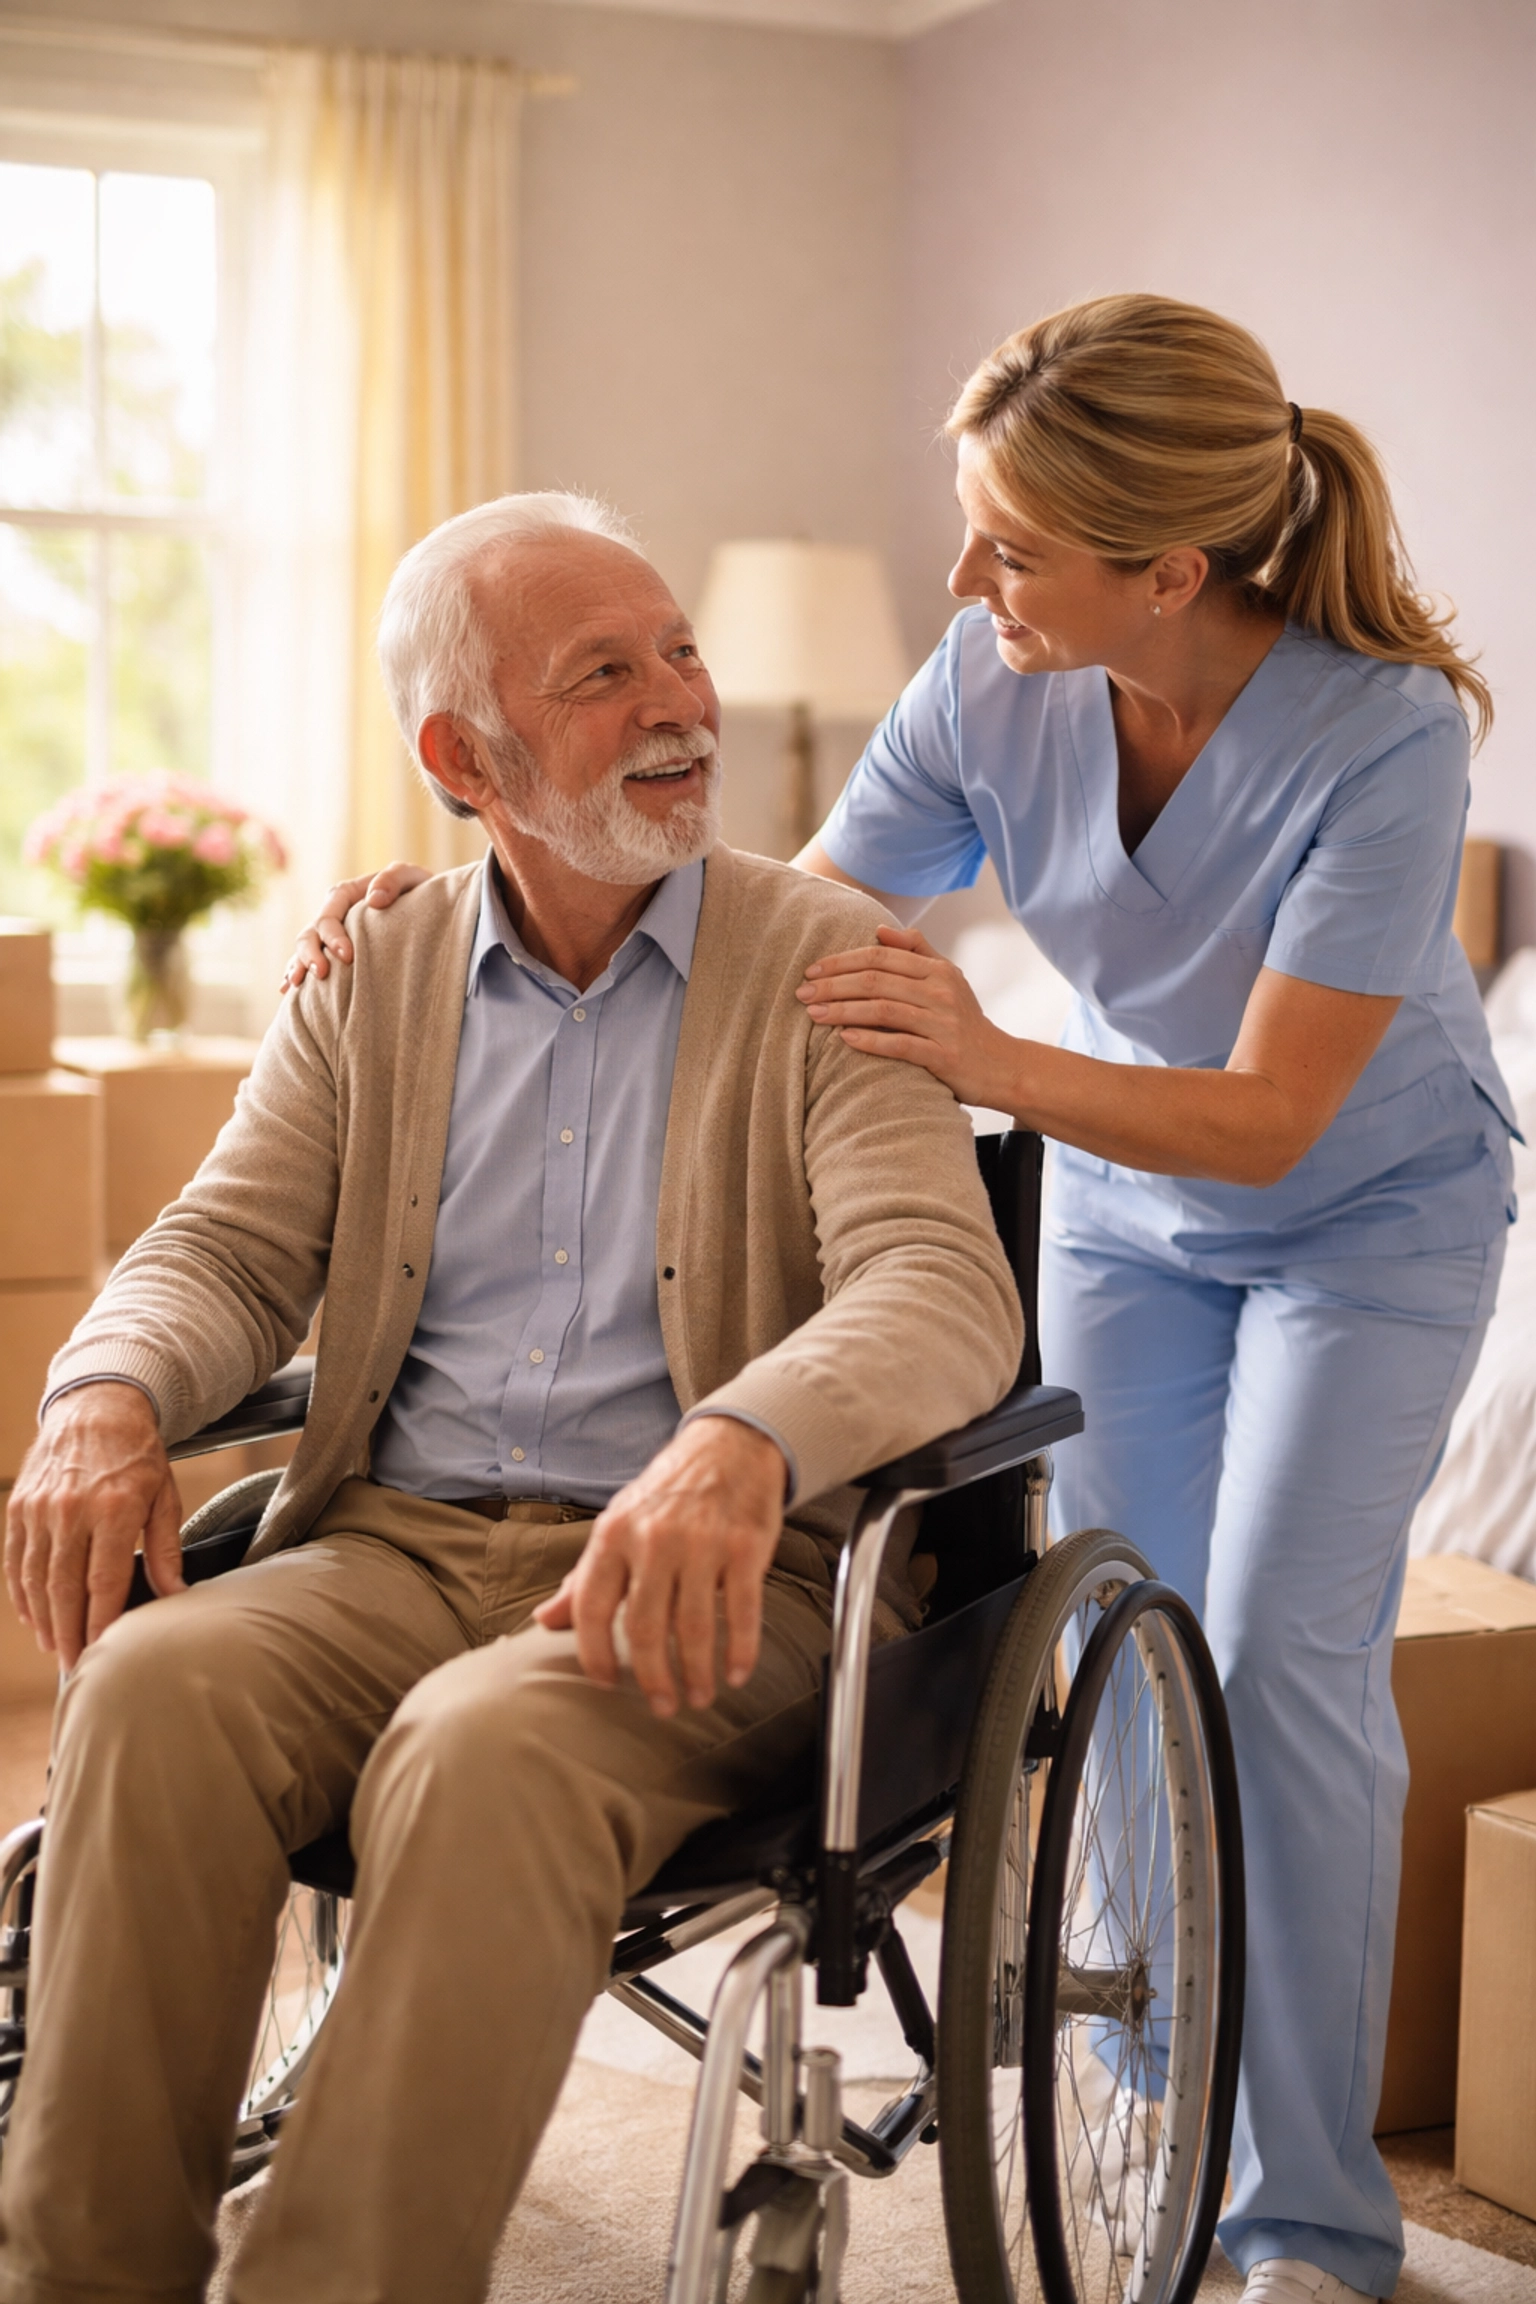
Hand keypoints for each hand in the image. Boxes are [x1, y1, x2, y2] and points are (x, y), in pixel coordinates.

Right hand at [5, 1384, 183, 1671]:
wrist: (96, 1406)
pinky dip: (22, 1593)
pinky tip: (33, 1616)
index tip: (105, 1649)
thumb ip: (166, 1548)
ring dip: (44, 1619)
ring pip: (36, 1578)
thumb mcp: (165, 1495)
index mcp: (113, 1508)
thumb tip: (176, 1595)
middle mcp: (71, 1510)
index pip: (104, 1580)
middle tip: (77, 1664)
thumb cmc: (137, 1454)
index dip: (102, 1621)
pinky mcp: (19, 1507)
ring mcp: (40, 1509)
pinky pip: (15, 1560)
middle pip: (64, 1588)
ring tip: (56, 1646)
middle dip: (70, 1632)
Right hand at [280, 862, 431, 990]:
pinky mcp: (333, 953)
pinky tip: (290, 992)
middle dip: (310, 954)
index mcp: (347, 895)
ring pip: (304, 949)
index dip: (333, 935)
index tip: (347, 956)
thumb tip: (374, 900)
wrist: (429, 911)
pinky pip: (308, 963)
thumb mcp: (414, 878)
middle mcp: (334, 915)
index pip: (330, 913)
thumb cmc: (422, 893)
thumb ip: (394, 879)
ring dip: (298, 965)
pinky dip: (295, 973)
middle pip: (310, 933)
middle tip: (322, 974)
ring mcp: (331, 935)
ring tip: (298, 985)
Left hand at [533, 1418, 786, 1717]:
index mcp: (613, 1535)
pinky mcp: (745, 1547)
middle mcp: (654, 1539)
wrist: (729, 1447)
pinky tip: (736, 1674)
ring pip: (694, 1627)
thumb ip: (583, 1577)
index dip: (594, 1654)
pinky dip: (740, 1650)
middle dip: (653, 1678)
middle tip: (662, 1707)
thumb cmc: (666, 1494)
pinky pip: (743, 1611)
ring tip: (699, 1698)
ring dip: (697, 1673)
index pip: (591, 1607)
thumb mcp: (617, 1524)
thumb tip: (544, 1621)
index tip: (607, 1684)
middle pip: (645, 1628)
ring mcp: (703, 1543)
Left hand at [796, 923, 1015, 1108]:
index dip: (842, 961)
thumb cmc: (965, 1022)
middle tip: (802, 992)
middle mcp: (941, 992)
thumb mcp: (949, 979)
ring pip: (883, 1010)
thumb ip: (917, 951)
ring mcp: (943, 1024)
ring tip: (813, 1014)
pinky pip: (900, 1044)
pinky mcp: (943, 1056)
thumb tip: (880, 928)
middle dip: (833, 985)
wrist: (1002, 1065)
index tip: (812, 969)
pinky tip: (844, 1038)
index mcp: (939, 970)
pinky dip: (870, 1040)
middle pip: (876, 980)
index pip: (881, 956)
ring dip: (843, 1010)